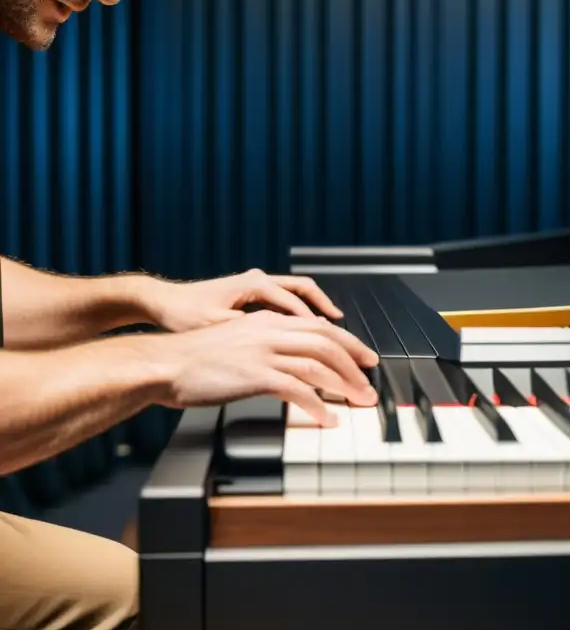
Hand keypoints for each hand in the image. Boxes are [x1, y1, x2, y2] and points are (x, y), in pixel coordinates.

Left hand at [141, 268, 343, 331]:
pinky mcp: (253, 295)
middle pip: (307, 292)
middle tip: (348, 336)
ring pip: (299, 294)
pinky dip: (302, 313)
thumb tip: (283, 343)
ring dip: (318, 311)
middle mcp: (261, 280)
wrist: (161, 303)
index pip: (298, 306)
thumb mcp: (217, 328)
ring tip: (336, 331)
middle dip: (329, 313)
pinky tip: (308, 331)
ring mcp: (258, 285)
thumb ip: (253, 334)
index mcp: (256, 285)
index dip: (317, 329)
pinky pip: (287, 300)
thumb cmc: (183, 314)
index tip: (332, 349)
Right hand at [147, 309, 378, 425]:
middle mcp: (269, 331)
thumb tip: (291, 364)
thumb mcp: (237, 342)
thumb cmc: (194, 359)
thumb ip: (266, 347)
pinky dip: (317, 405)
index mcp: (267, 321)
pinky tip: (327, 418)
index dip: (347, 343)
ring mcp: (262, 352)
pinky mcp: (254, 375)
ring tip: (358, 402)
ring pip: (318, 364)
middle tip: (369, 384)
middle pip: (327, 342)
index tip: (363, 359)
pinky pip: (296, 389)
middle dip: (355, 364)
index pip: (320, 328)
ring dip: (344, 385)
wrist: (163, 364)